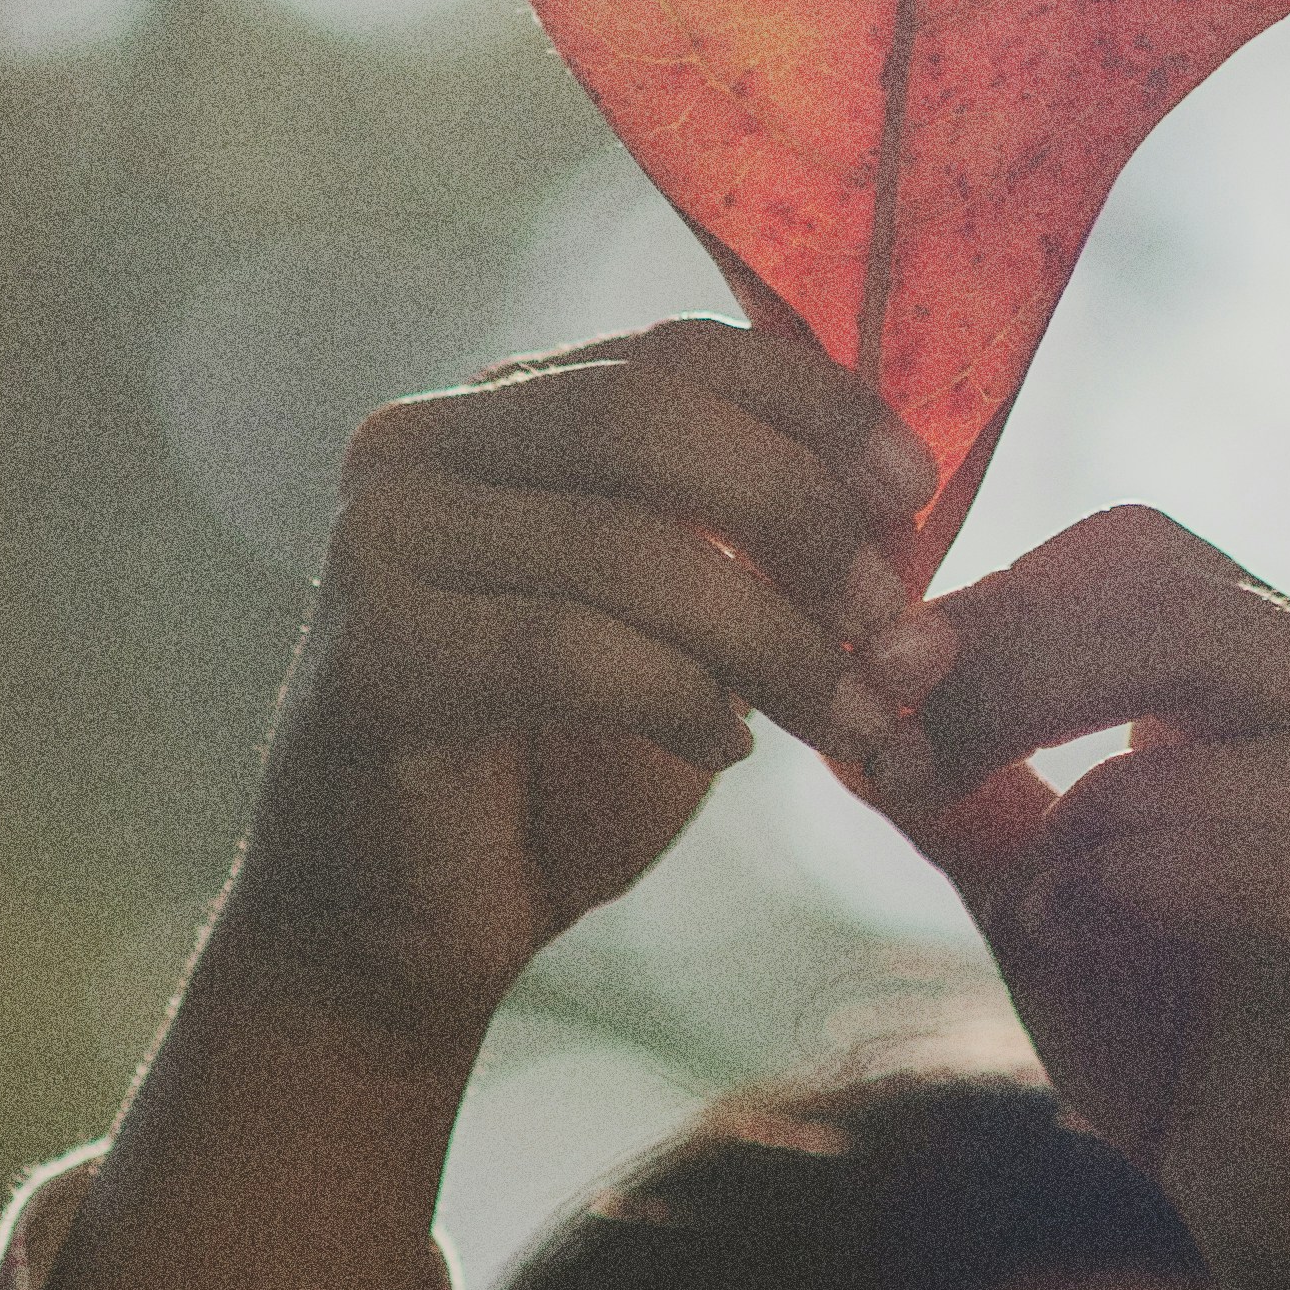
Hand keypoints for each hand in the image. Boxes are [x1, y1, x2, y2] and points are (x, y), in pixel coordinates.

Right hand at [23, 322, 946, 1289]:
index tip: (914, 486)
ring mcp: (381, 546)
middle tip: (896, 620)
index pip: (670, 351)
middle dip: (799, 510)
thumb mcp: (674, 629)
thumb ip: (755, 551)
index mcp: (491, 408)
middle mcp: (416, 446)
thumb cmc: (552, 773)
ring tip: (850, 716)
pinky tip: (726, 749)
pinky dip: (677, 697)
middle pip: (647, 418)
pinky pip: (568, 649)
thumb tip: (908, 523)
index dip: (809, 401)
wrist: (389, 938)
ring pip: (624, 544)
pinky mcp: (375, 659)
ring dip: (772, 636)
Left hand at [869, 502, 1289, 1276]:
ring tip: (1034, 899)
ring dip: (1064, 819)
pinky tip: (1080, 936)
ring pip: (1176, 736)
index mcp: (1268, 661)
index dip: (998, 590)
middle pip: (1159, 603)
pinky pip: (1224, 859)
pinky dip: (1120, 891)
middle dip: (1001, 669)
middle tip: (894, 741)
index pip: (1132, 550)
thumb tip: (837, 711)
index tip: (879, 664)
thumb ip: (964, 794)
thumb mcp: (1041, 884)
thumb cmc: (1172, 1021)